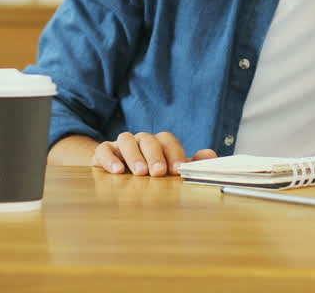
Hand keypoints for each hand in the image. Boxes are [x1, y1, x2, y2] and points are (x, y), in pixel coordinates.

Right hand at [93, 131, 216, 176]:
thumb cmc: (149, 173)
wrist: (117, 175)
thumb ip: (191, 164)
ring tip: (139, 173)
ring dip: (133, 155)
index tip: (178, 170)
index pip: (167, 140)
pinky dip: (109, 158)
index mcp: (158, 143)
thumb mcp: (170, 170)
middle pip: (148, 139)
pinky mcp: (103, 152)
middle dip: (155, 155)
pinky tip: (116, 171)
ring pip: (126, 139)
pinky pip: (104, 150)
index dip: (174, 153)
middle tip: (158, 172)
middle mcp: (140, 140)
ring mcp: (121, 145)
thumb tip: (212, 156)